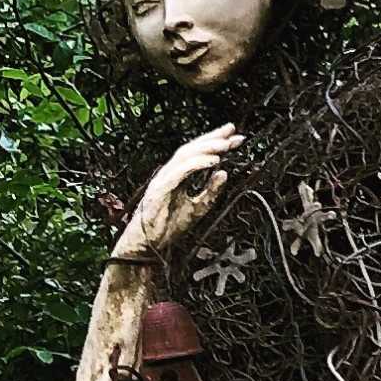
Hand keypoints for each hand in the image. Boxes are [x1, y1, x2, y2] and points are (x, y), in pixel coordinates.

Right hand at [117, 124, 242, 263]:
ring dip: (207, 148)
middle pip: (191, 149)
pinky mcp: (160, 189)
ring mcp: (162, 180)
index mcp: (176, 177)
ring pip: (185, 156)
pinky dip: (197, 164)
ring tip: (225, 145)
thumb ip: (211, 191)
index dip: (214, 142)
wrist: (147, 246)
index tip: (233, 136)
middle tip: (233, 134)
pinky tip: (212, 162)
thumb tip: (224, 173)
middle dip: (213, 139)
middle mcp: (168, 174)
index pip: (196, 154)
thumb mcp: (198, 208)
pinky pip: (180, 172)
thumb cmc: (166, 228)